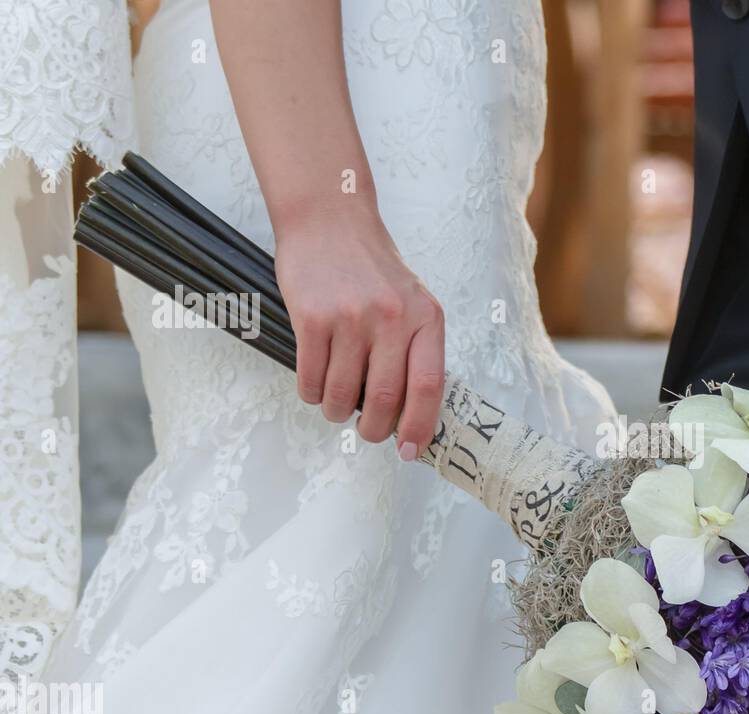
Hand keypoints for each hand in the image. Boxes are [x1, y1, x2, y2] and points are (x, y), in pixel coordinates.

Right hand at [273, 204, 444, 458]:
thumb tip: (411, 413)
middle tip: (369, 432)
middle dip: (375, 430)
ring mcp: (351, 317)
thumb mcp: (412, 301)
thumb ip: (416, 349)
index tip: (410, 450)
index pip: (429, 386)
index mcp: (426, 318)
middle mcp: (392, 318)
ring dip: (338, 413)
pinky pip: (311, 378)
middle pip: (385, 399)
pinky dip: (313, 394)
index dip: (420, 426)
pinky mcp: (311, 317)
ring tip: (338, 407)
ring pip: (343, 394)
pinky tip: (317, 386)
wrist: (330, 220)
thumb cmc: (372, 270)